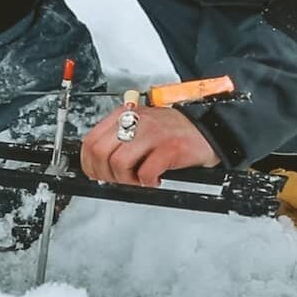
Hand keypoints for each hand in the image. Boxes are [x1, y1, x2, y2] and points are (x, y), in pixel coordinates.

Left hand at [79, 105, 219, 186]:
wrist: (207, 129)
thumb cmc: (173, 132)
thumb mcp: (141, 126)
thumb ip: (120, 140)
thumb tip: (98, 165)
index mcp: (125, 115)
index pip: (91, 140)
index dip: (89, 163)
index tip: (96, 174)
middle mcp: (137, 121)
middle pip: (100, 152)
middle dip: (105, 174)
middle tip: (119, 180)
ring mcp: (153, 134)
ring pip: (119, 163)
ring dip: (126, 179)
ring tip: (139, 179)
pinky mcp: (169, 148)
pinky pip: (145, 172)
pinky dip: (147, 182)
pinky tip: (155, 178)